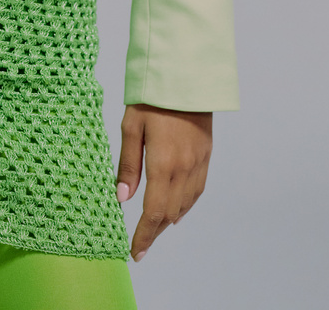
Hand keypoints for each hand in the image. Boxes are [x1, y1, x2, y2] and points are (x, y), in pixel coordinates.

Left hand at [116, 104, 212, 261]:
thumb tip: (121, 198)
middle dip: (154, 231)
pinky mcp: (206, 156)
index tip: (135, 253)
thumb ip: (128, 165)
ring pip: (185, 205)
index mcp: (162, 164)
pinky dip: (185, 205)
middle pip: (169, 214)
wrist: (185, 76)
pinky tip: (176, 208)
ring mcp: (198, 163)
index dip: (144, 236)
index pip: (153, 213)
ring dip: (169, 220)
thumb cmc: (151, 97)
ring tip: (153, 228)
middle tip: (139, 241)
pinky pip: (197, 191)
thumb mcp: (131, 127)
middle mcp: (184, 169)